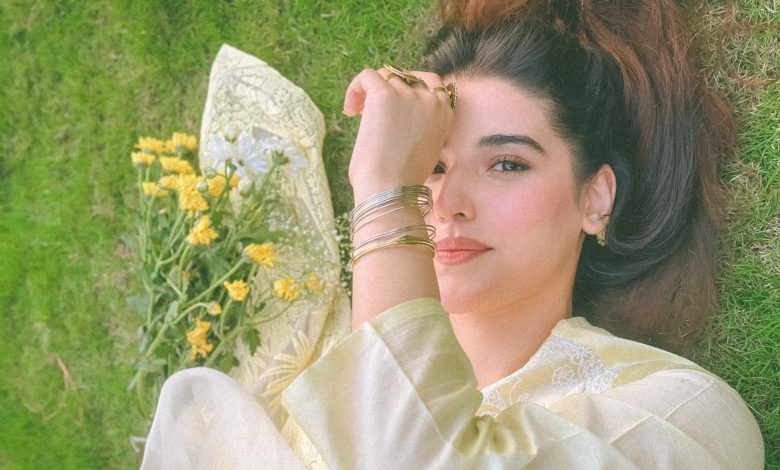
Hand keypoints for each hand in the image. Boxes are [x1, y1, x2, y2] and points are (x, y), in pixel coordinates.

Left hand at [344, 67, 453, 202]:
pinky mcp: (383, 95)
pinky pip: (366, 76)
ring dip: (370, 95)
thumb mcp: (426, 149)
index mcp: (445, 113)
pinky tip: (350, 111)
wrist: (391, 189)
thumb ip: (422, 126)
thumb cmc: (403, 181)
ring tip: (359, 117)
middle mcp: (430, 100)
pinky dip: (355, 87)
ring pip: (385, 78)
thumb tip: (398, 114)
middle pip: (405, 79)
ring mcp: (407, 95)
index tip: (395, 107)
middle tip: (373, 116)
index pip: (432, 83)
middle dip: (389, 92)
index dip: (410, 89)